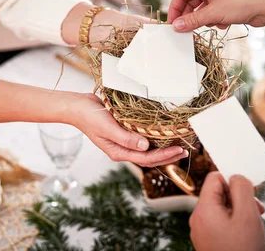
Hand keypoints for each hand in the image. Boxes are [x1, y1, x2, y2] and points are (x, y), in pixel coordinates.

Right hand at [70, 93, 187, 166]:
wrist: (78, 106)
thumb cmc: (89, 117)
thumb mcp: (107, 128)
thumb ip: (125, 138)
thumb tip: (146, 146)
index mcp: (119, 152)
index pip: (146, 158)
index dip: (164, 156)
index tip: (179, 150)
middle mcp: (123, 149)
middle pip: (150, 157)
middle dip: (168, 156)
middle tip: (186, 151)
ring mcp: (124, 141)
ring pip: (148, 149)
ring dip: (163, 148)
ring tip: (179, 144)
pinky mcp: (125, 131)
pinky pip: (143, 137)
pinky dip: (155, 137)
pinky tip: (164, 133)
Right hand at [167, 0, 264, 31]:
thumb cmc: (242, 3)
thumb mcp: (213, 13)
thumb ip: (192, 20)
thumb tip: (176, 26)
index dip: (175, 8)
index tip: (172, 23)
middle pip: (190, 2)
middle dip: (189, 16)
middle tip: (185, 30)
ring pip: (201, 9)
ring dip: (203, 20)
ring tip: (211, 24)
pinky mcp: (225, 4)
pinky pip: (211, 13)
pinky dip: (213, 20)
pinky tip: (223, 23)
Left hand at [189, 172, 264, 250]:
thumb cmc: (243, 248)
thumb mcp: (247, 214)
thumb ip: (242, 188)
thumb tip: (237, 176)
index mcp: (203, 209)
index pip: (214, 178)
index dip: (233, 178)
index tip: (251, 187)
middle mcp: (198, 218)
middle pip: (218, 193)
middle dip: (239, 196)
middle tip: (258, 207)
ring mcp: (202, 231)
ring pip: (221, 208)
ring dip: (240, 210)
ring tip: (255, 221)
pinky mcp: (208, 241)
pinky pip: (220, 222)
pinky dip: (234, 222)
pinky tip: (247, 232)